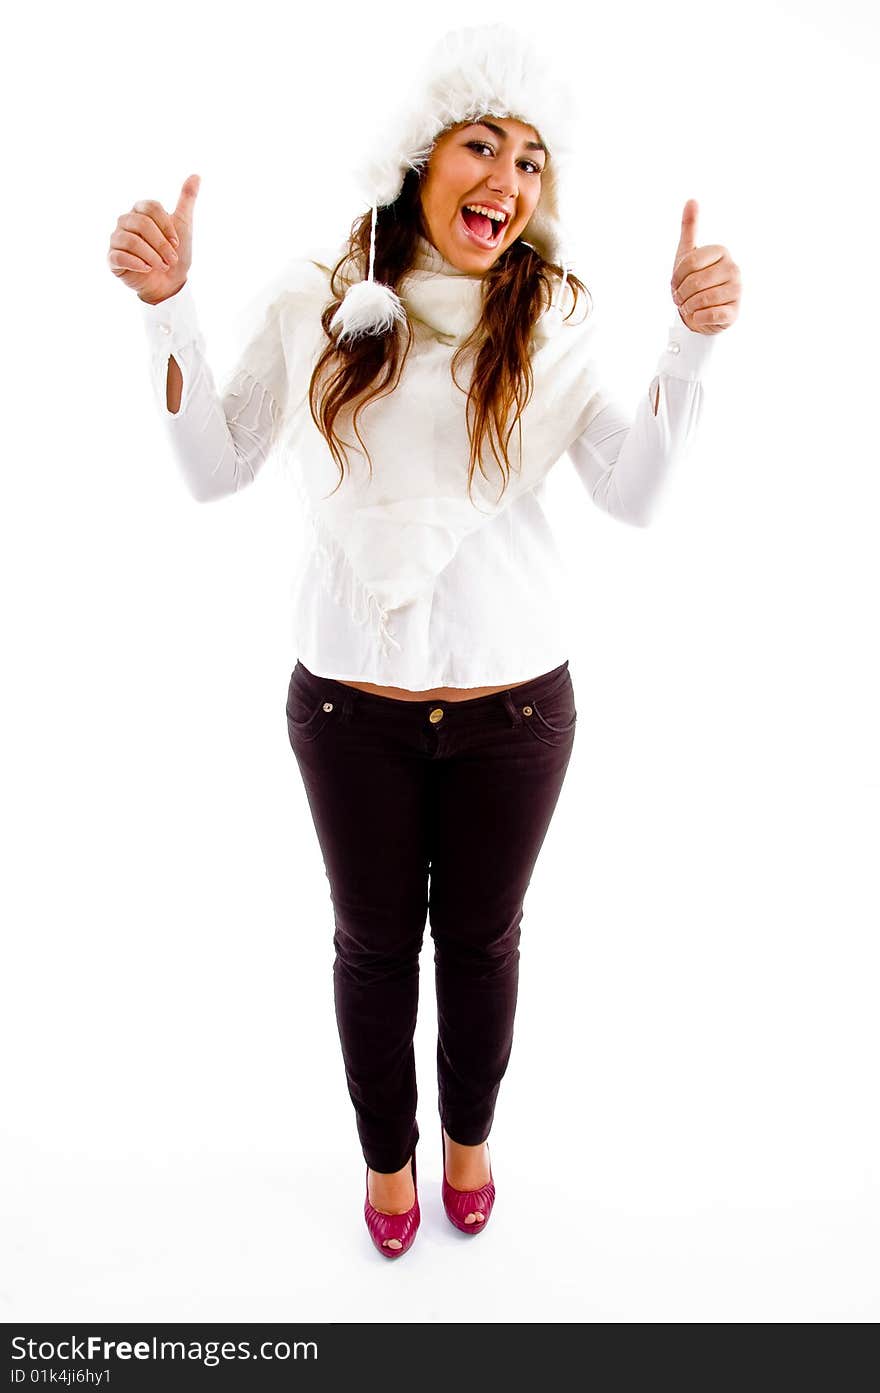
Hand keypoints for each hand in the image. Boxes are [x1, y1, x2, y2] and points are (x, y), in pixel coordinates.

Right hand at [107, 173, 200, 303]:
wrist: (169, 283)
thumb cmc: (175, 253)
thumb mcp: (184, 224)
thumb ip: (186, 200)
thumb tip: (196, 175)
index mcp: (140, 211)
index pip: (150, 207)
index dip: (166, 226)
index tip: (177, 243)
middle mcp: (125, 222)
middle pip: (141, 223)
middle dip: (161, 244)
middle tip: (172, 259)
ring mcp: (117, 240)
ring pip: (130, 240)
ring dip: (151, 255)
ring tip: (162, 266)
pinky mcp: (112, 259)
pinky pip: (119, 256)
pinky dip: (136, 263)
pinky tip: (147, 269)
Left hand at [670, 199, 740, 334]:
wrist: (701, 311)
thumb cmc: (693, 281)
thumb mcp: (688, 254)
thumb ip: (690, 228)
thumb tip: (691, 200)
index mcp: (721, 251)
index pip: (690, 262)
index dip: (676, 277)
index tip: (675, 284)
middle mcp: (733, 268)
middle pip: (695, 282)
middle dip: (681, 294)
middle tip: (680, 298)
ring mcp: (737, 290)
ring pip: (702, 300)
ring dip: (688, 307)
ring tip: (689, 306)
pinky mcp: (735, 312)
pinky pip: (710, 315)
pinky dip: (698, 318)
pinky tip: (699, 316)